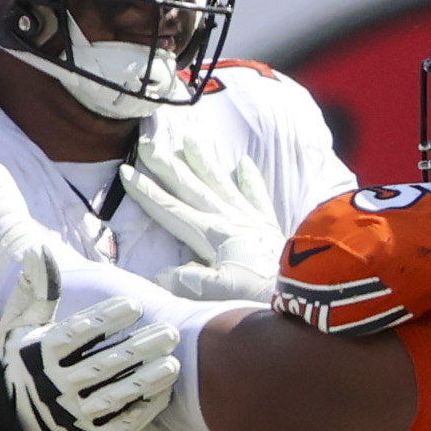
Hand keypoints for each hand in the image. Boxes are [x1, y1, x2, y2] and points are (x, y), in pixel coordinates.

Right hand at [0, 249, 177, 430]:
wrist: (4, 418)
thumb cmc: (19, 361)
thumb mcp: (19, 325)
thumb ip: (36, 290)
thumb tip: (40, 251)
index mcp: (40, 355)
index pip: (76, 335)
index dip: (106, 319)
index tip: (135, 305)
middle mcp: (55, 386)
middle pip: (103, 365)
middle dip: (139, 349)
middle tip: (171, 333)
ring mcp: (71, 413)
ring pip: (114, 396)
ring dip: (146, 380)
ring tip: (173, 363)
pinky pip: (118, 423)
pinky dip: (141, 409)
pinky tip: (162, 391)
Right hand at [122, 115, 288, 304]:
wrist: (303, 288)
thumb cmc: (258, 293)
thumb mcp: (217, 292)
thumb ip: (186, 280)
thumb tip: (162, 274)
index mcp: (210, 234)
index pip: (170, 208)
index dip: (147, 191)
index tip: (127, 172)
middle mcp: (227, 218)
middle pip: (190, 187)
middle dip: (166, 165)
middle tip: (148, 142)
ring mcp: (249, 217)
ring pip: (219, 182)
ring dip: (202, 160)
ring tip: (190, 138)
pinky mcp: (268, 222)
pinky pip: (256, 193)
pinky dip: (248, 177)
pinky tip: (242, 163)